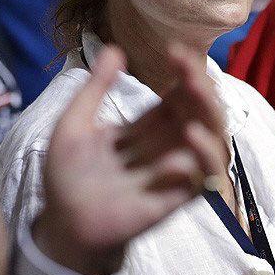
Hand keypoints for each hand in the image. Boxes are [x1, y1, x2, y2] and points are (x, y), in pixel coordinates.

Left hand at [32, 44, 224, 274]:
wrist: (60, 225)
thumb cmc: (67, 177)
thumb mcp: (74, 124)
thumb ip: (95, 88)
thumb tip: (114, 48)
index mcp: (147, 128)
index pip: (179, 95)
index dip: (184, 72)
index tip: (174, 52)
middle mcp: (167, 147)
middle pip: (202, 113)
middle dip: (201, 87)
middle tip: (187, 70)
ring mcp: (174, 173)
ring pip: (213, 141)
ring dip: (211, 116)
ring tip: (194, 93)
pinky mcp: (175, 200)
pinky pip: (204, 178)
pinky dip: (204, 156)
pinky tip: (189, 137)